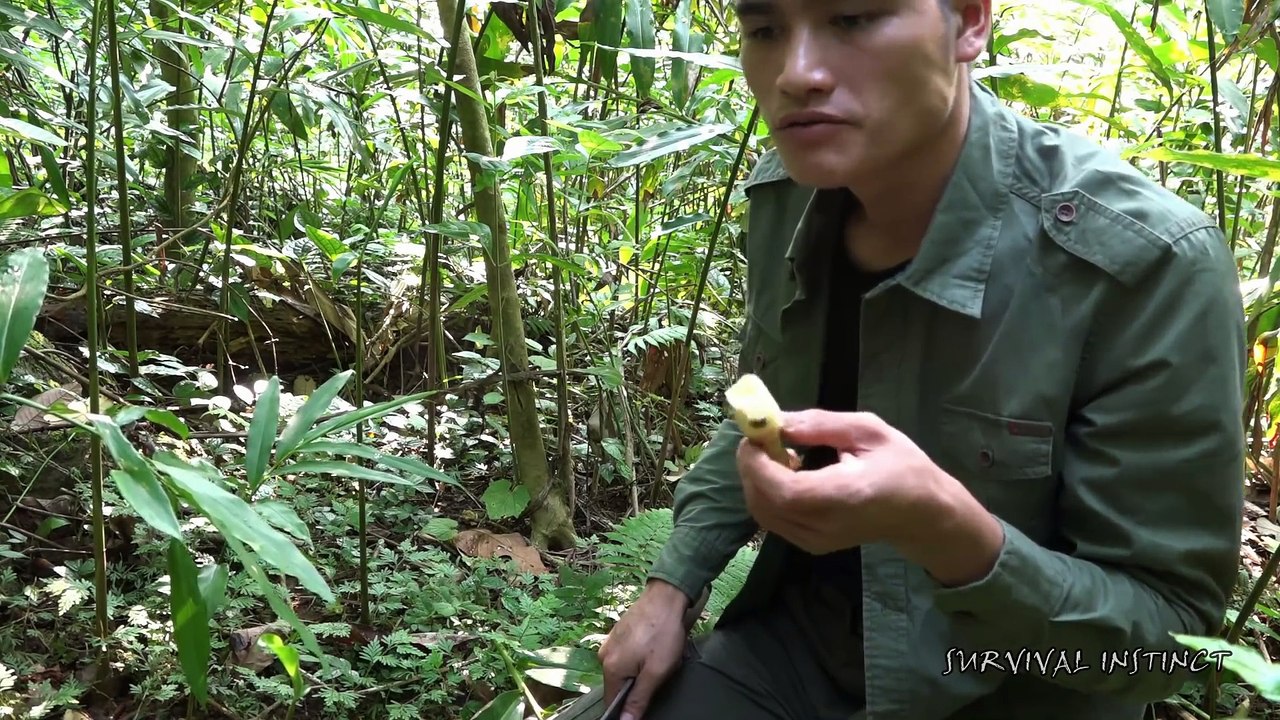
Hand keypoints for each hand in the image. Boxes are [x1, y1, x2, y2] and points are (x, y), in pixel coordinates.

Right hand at [597, 579, 689, 719]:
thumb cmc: (663, 635)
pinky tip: (653, 648)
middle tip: (657, 674)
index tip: (645, 700)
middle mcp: (604, 655)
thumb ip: (639, 699)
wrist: (665, 596)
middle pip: (617, 685)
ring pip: (622, 669)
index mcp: (610, 667)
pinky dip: (637, 658)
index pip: (611, 701)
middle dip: (636, 686)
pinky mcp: (618, 633)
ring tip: (657, 658)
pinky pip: (625, 655)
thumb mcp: (655, 672)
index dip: (627, 708)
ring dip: (638, 671)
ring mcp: (610, 642)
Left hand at [735, 409, 1004, 585]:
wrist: (921, 513)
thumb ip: (820, 425)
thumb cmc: (902, 466)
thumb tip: (778, 422)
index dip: (758, 464)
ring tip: (777, 453)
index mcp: (845, 495)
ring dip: (756, 479)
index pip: (785, 490)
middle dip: (751, 467)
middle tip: (762, 438)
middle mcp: (826, 526)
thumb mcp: (869, 431)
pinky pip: (773, 519)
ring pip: (762, 513)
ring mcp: (816, 541)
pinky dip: (766, 493)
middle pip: (765, 503)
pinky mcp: (811, 546)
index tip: (755, 436)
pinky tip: (786, 473)